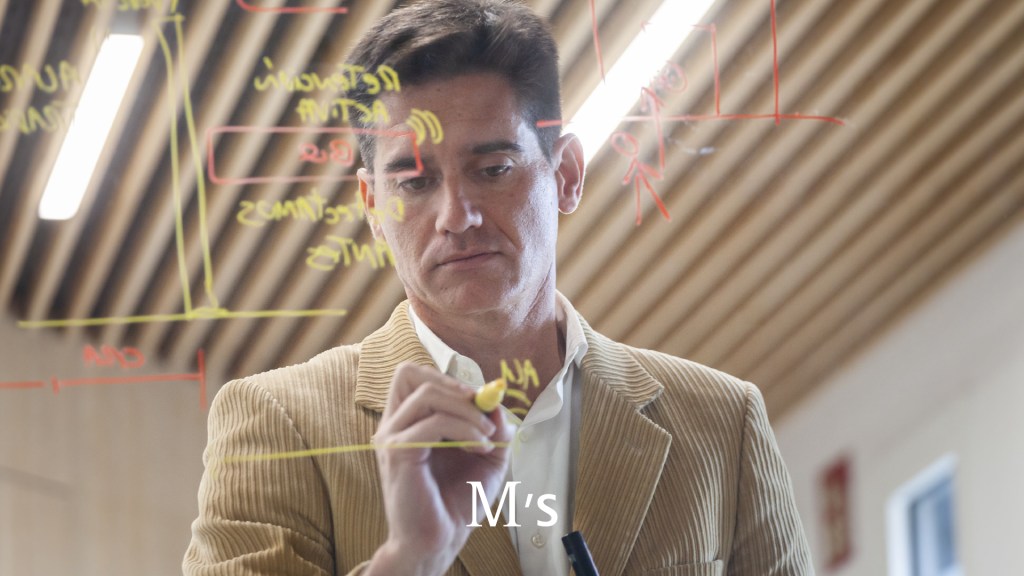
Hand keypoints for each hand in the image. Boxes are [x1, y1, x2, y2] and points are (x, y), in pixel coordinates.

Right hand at [366, 362, 512, 575]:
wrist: (441, 541)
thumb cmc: (457, 501)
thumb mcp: (487, 457)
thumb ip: (493, 427)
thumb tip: (496, 402)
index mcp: (406, 422)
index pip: (412, 375)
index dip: (447, 380)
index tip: (479, 403)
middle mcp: (392, 425)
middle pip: (409, 373)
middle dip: (455, 387)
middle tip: (483, 412)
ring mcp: (391, 439)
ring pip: (426, 394)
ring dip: (466, 410)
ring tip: (486, 437)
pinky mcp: (398, 454)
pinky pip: (433, 423)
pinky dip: (464, 429)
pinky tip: (480, 448)